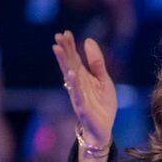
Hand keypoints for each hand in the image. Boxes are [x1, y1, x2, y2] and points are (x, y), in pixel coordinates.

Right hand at [52, 30, 115, 144]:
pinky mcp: (82, 107)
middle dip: (64, 50)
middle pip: (69, 64)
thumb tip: (88, 40)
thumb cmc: (102, 105)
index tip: (66, 32)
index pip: (74, 58)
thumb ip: (97, 63)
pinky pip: (77, 94)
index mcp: (83, 77)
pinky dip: (74, 84)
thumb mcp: (104, 80)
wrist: (103, 129)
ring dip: (63, 62)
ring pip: (69, 76)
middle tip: (58, 35)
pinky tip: (71, 73)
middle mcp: (77, 84)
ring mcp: (78, 95)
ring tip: (57, 48)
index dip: (70, 46)